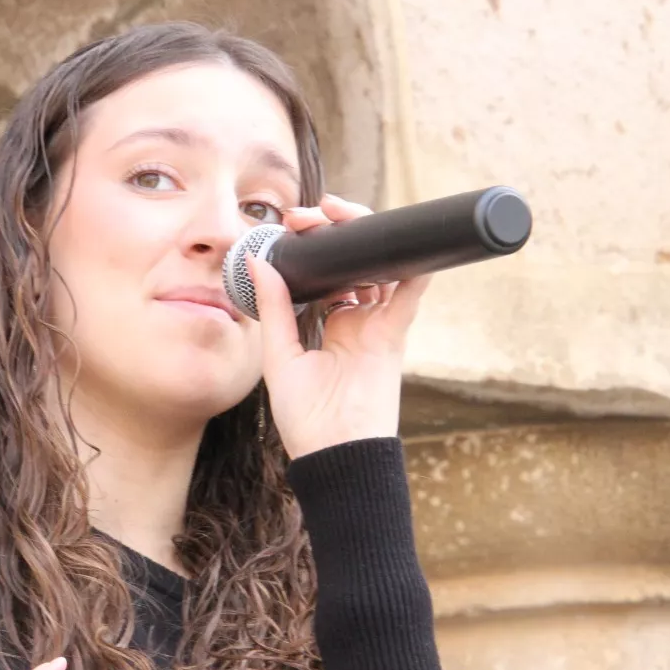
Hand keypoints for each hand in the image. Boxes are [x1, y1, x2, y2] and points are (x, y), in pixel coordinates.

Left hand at [250, 194, 431, 459]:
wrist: (334, 455)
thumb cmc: (305, 419)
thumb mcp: (280, 356)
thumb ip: (273, 308)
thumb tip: (256, 261)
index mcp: (327, 326)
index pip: (325, 274)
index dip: (313, 247)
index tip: (293, 225)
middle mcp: (355, 322)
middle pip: (355, 264)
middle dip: (338, 233)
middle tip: (315, 214)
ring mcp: (376, 327)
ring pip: (380, 269)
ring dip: (366, 239)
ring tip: (343, 217)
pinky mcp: (392, 336)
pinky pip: (409, 295)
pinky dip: (413, 268)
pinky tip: (405, 243)